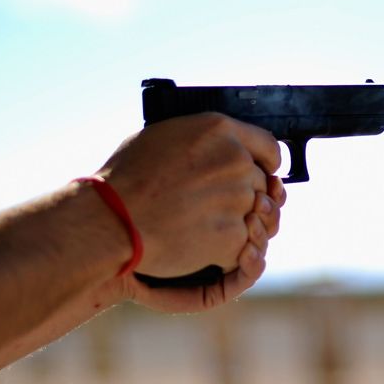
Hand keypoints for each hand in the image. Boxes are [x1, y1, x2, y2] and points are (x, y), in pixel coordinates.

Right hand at [93, 114, 286, 311]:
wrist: (113, 220)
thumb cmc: (126, 178)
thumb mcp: (163, 136)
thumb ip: (202, 141)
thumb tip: (217, 146)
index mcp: (220, 131)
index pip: (269, 147)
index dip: (266, 164)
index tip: (262, 174)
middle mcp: (236, 161)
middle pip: (261, 184)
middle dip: (243, 197)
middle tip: (214, 208)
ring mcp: (238, 199)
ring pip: (257, 218)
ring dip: (238, 225)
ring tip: (206, 229)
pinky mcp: (233, 236)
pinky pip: (243, 247)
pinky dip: (226, 253)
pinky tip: (201, 248)